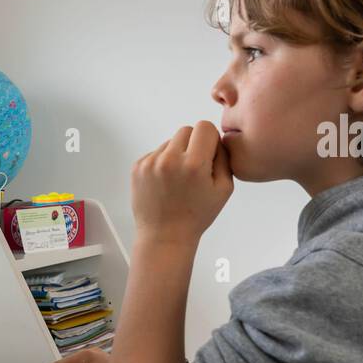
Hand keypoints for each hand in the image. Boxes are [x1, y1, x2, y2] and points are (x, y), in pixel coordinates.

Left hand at [131, 120, 232, 243]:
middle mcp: (170, 160)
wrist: (164, 235)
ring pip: (169, 142)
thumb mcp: (224, 188)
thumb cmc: (196, 216)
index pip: (204, 127)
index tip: (208, 154)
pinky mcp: (137, 167)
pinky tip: (165, 183)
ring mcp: (150, 163)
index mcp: (194, 164)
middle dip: (193, 144)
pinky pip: (155, 153)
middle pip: (186, 130)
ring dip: (176, 154)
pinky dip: (162, 163)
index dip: (210, 139)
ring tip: (177, 180)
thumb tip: (217, 138)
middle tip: (193, 168)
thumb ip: (224, 157)